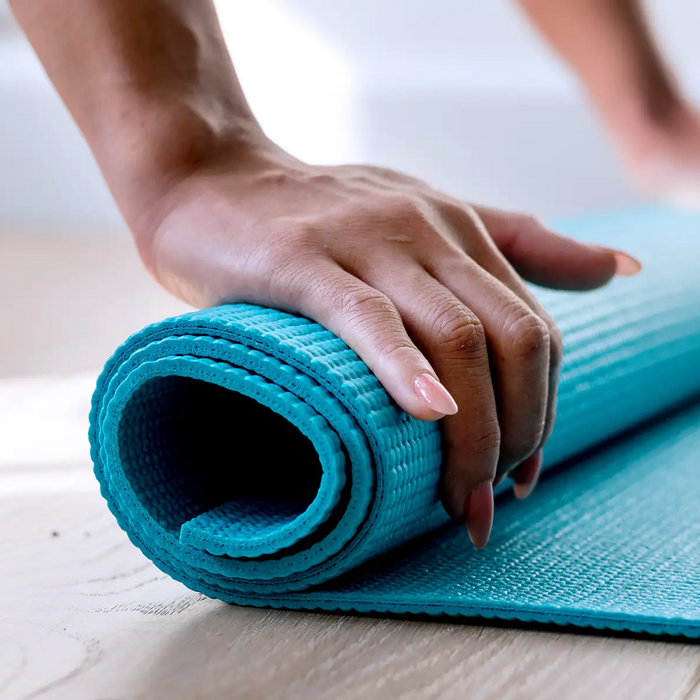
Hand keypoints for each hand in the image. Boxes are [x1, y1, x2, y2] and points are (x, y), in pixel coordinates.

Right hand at [135, 143, 639, 546]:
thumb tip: (620, 269)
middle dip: (518, 431)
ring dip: (474, 430)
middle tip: (489, 498)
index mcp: (459, 229)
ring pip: (454, 337)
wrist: (209, 180)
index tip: (521, 472)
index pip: (533, 330)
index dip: (542, 410)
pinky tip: (428, 413)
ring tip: (459, 497)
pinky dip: (403, 369)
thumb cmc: (314, 215)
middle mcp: (427, 229)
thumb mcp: (427, 215)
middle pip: (510, 340)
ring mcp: (366, 241)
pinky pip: (368, 317)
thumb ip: (518, 241)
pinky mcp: (303, 260)